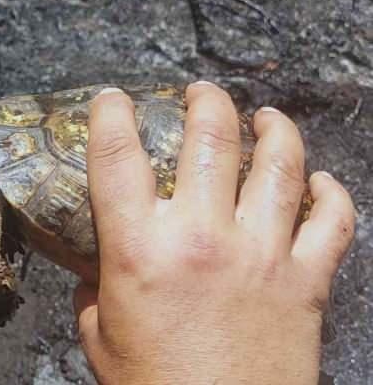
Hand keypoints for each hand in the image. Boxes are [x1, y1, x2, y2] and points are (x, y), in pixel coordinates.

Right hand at [76, 83, 354, 383]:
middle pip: (210, 138)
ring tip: (263, 115)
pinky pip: (333, 220)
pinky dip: (329, 193)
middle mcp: (203, 237)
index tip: (112, 99)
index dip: (111, 115)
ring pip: (278, 163)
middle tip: (200, 93)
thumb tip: (98, 266)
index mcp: (140, 250)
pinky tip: (317, 181)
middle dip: (205, 101)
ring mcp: (262, 253)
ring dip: (272, 127)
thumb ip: (95, 288)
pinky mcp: (306, 280)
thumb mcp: (99, 335)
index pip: (117, 157)